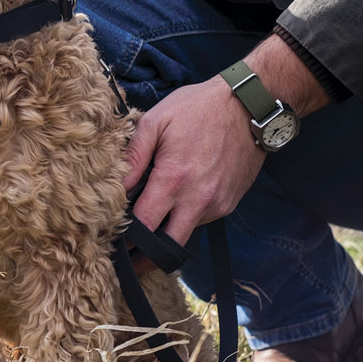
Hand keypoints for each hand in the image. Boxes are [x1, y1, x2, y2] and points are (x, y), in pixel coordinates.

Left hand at [123, 75, 265, 248]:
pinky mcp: (229, 203)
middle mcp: (198, 199)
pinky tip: (176, 200)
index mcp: (174, 179)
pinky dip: (186, 216)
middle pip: (169, 245)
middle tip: (128, 255)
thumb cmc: (197, 108)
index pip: (145, 225)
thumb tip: (117, 186)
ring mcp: (217, 204)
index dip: (127, 238)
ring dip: (167, 231)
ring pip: (186, 232)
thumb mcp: (156, 121)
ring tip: (151, 218)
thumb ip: (133, 156)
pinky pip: (202, 220)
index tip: (113, 241)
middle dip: (147, 254)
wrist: (249, 106)